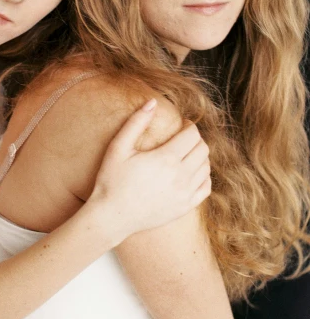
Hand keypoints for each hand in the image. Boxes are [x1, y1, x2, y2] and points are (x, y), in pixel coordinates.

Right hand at [87, 99, 210, 245]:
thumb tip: (152, 102)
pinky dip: (203, 176)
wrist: (112, 216)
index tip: (181, 124)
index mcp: (167, 158)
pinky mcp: (185, 207)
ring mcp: (185, 193)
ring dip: (200, 156)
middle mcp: (181, 176)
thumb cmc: (112, 180)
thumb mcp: (118, 148)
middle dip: (195, 139)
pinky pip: (206, 187)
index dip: (189, 125)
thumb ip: (136, 123)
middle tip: (183, 137)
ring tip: (185, 153)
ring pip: (206, 167)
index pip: (192, 134)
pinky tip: (191, 173)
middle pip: (203, 149)